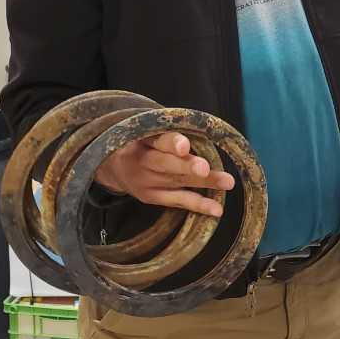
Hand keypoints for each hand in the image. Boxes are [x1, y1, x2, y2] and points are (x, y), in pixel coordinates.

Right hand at [94, 132, 233, 216]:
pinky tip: (217, 209)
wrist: (112, 166)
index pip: (156, 140)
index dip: (171, 143)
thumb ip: (167, 132)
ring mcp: (147, 182)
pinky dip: (198, 205)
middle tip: (204, 168)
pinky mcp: (152, 197)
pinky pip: (177, 201)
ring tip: (227, 182)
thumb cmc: (140, 142)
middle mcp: (143, 161)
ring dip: (204, 183)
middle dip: (186, 166)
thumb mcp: (145, 130)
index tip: (184, 145)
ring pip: (177, 181)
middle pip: (165, 164)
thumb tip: (205, 129)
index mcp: (141, 138)